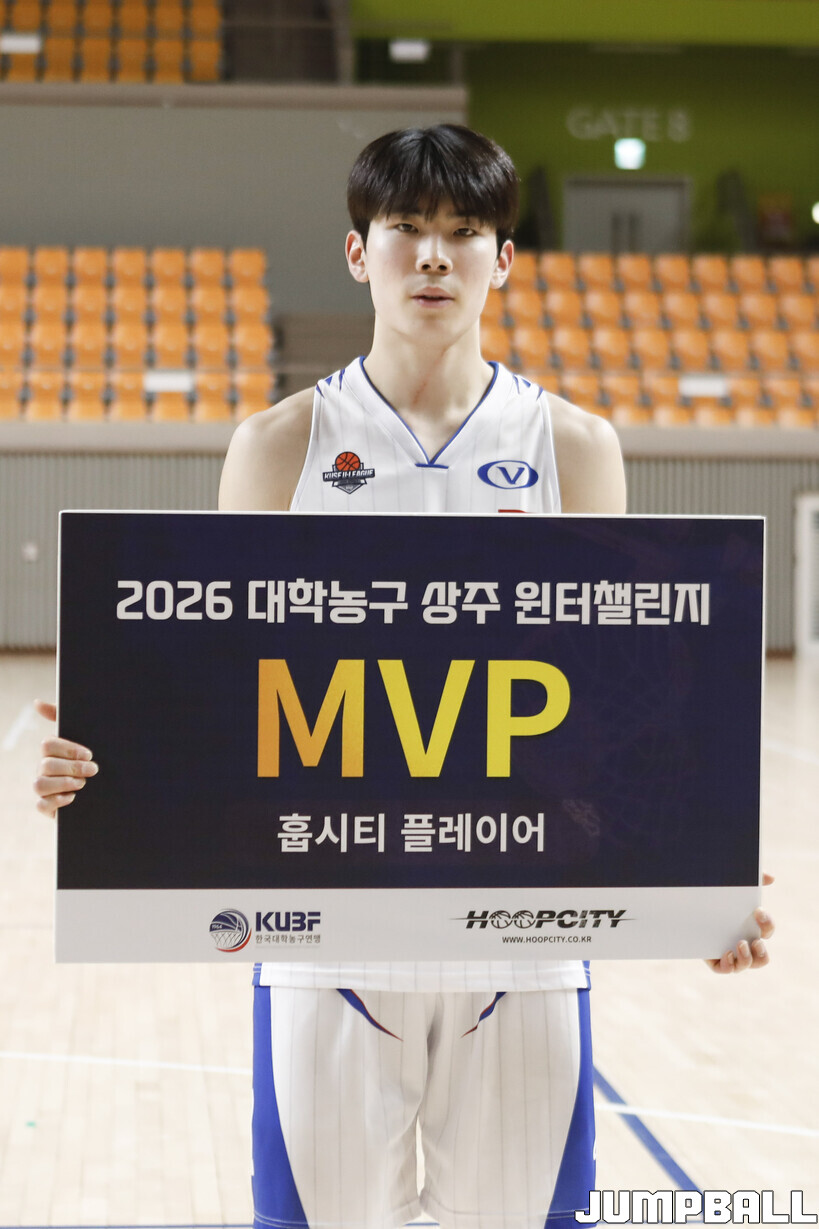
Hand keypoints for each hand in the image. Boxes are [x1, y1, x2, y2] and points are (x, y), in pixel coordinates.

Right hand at [32, 699, 97, 817]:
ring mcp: (44, 788)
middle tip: (93, 770)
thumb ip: (63, 717)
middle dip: (72, 767)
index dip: (68, 750)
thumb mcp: (86, 736)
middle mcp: (44, 768)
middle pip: (46, 765)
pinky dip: (56, 802)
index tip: (89, 754)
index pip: (48, 745)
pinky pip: (41, 805)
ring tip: (83, 784)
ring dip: (63, 784)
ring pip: (39, 784)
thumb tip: (37, 702)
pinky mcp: (47, 806)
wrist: (108, 789)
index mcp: (52, 751)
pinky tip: (73, 798)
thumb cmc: (92, 758)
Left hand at [705, 873, 774, 972]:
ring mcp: (730, 953)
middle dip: (762, 951)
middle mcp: (743, 943)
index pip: (767, 931)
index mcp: (750, 927)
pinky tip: (726, 953)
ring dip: (747, 958)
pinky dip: (729, 965)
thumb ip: (751, 879)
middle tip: (754, 940)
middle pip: (762, 957)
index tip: (758, 911)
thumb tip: (771, 878)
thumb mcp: (730, 885)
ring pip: (746, 965)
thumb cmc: (714, 895)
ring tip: (739, 944)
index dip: (767, 923)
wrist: (686, 904)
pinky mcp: (714, 958)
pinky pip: (725, 969)